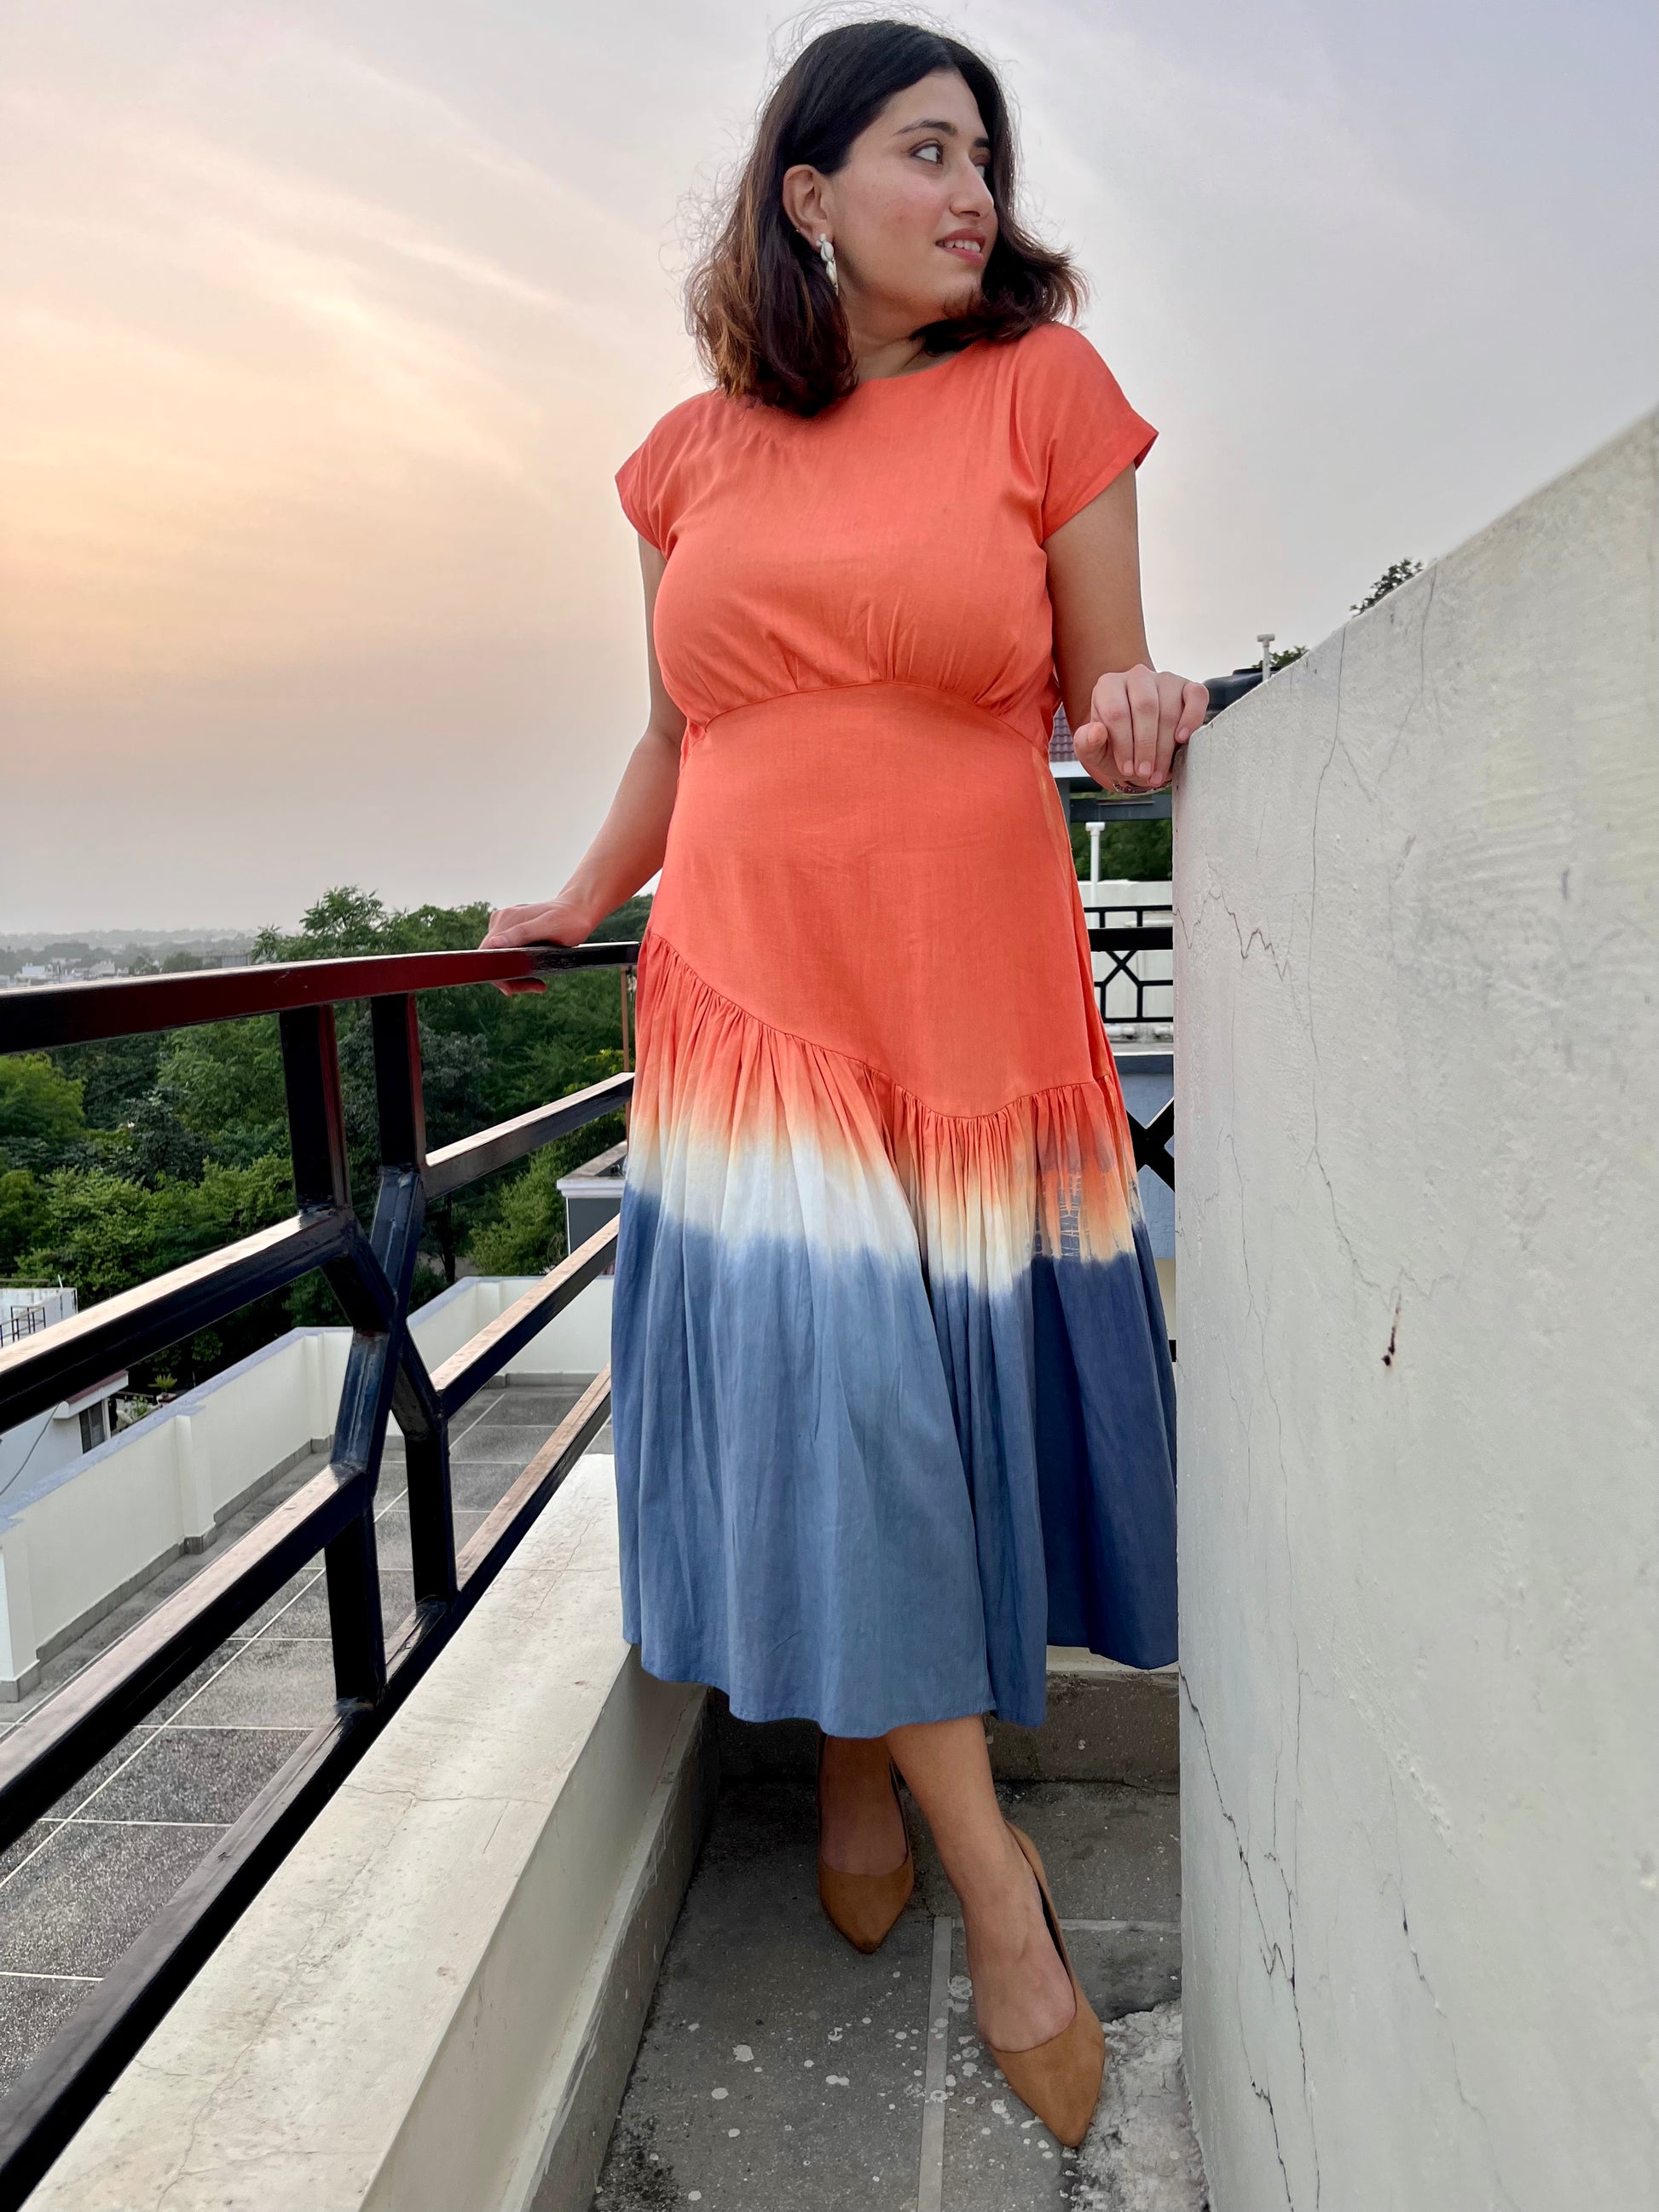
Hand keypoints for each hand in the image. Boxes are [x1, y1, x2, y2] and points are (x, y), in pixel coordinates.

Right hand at [480, 896, 598, 994]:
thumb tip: (494, 944)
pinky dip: (519, 968)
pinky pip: (507, 955)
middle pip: (492, 958)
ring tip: (538, 984)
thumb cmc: (569, 919)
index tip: (516, 987)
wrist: (579, 910)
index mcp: (506, 919)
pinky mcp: (512, 932)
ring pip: (499, 959)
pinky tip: (535, 974)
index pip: (487, 953)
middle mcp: (501, 921)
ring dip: (516, 976)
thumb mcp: (550, 927)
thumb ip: (522, 933)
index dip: (498, 975)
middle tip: (537, 987)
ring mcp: (506, 926)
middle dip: (511, 978)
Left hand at [1073, 666, 1207, 792]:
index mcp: (1108, 686)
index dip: (1124, 744)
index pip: (1117, 712)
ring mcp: (1164, 679)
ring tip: (1159, 770)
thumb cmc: (1115, 746)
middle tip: (1145, 772)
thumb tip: (1096, 732)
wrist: (1140, 748)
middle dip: (1146, 746)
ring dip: (1165, 746)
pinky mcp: (1188, 687)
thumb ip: (1086, 743)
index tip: (1127, 769)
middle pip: (1145, 708)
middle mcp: (1136, 676)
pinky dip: (1192, 719)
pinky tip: (1182, 739)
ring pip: (1169, 709)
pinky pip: (1196, 696)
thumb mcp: (1094, 751)